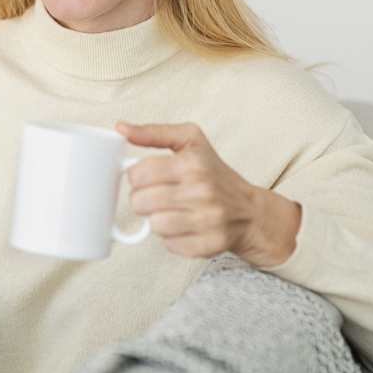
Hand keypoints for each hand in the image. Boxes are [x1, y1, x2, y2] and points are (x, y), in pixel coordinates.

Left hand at [117, 122, 301, 266]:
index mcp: (192, 162)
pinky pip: (169, 245)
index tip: (148, 177)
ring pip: (153, 225)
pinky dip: (172, 238)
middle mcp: (201, 190)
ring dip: (157, 219)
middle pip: (140, 202)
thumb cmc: (215, 173)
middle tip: (158, 195)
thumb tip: (121, 128)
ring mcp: (207, 219)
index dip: (137, 177)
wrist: (250, 211)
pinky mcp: (209, 244)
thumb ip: (155, 132)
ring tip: (172, 211)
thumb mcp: (190, 141)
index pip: (138, 174)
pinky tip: (185, 226)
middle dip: (144, 199)